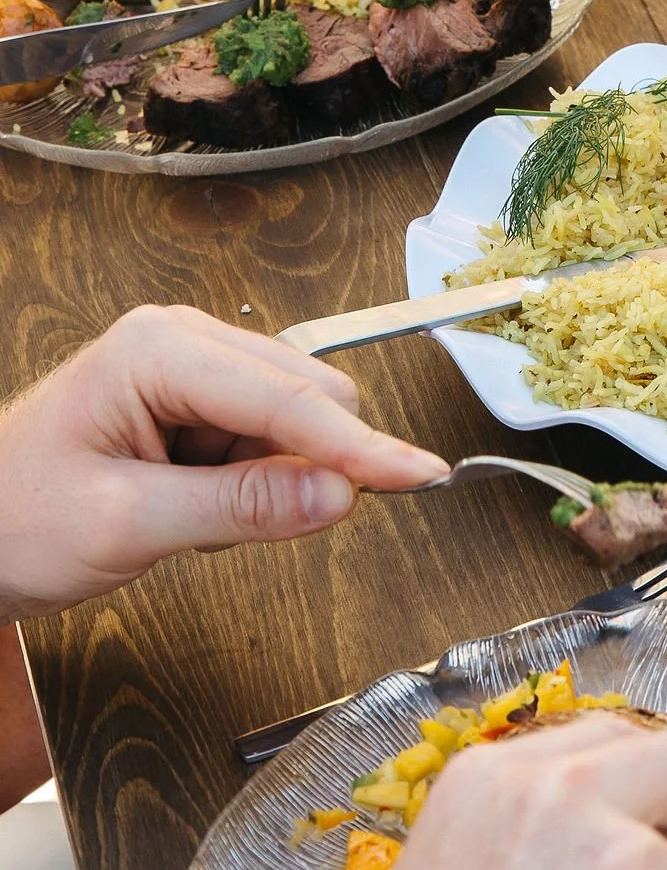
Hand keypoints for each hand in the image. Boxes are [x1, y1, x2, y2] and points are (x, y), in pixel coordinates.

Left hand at [0, 304, 446, 620]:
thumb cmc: (14, 518)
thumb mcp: (126, 525)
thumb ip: (240, 508)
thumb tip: (339, 496)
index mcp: (158, 349)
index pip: (288, 398)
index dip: (360, 446)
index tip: (421, 475)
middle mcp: (182, 342)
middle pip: (309, 396)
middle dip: (315, 465)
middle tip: (265, 527)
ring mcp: (193, 370)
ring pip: (299, 421)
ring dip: (279, 481)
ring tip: (197, 518)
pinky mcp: (200, 402)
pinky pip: (272, 442)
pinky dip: (259, 485)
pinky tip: (199, 508)